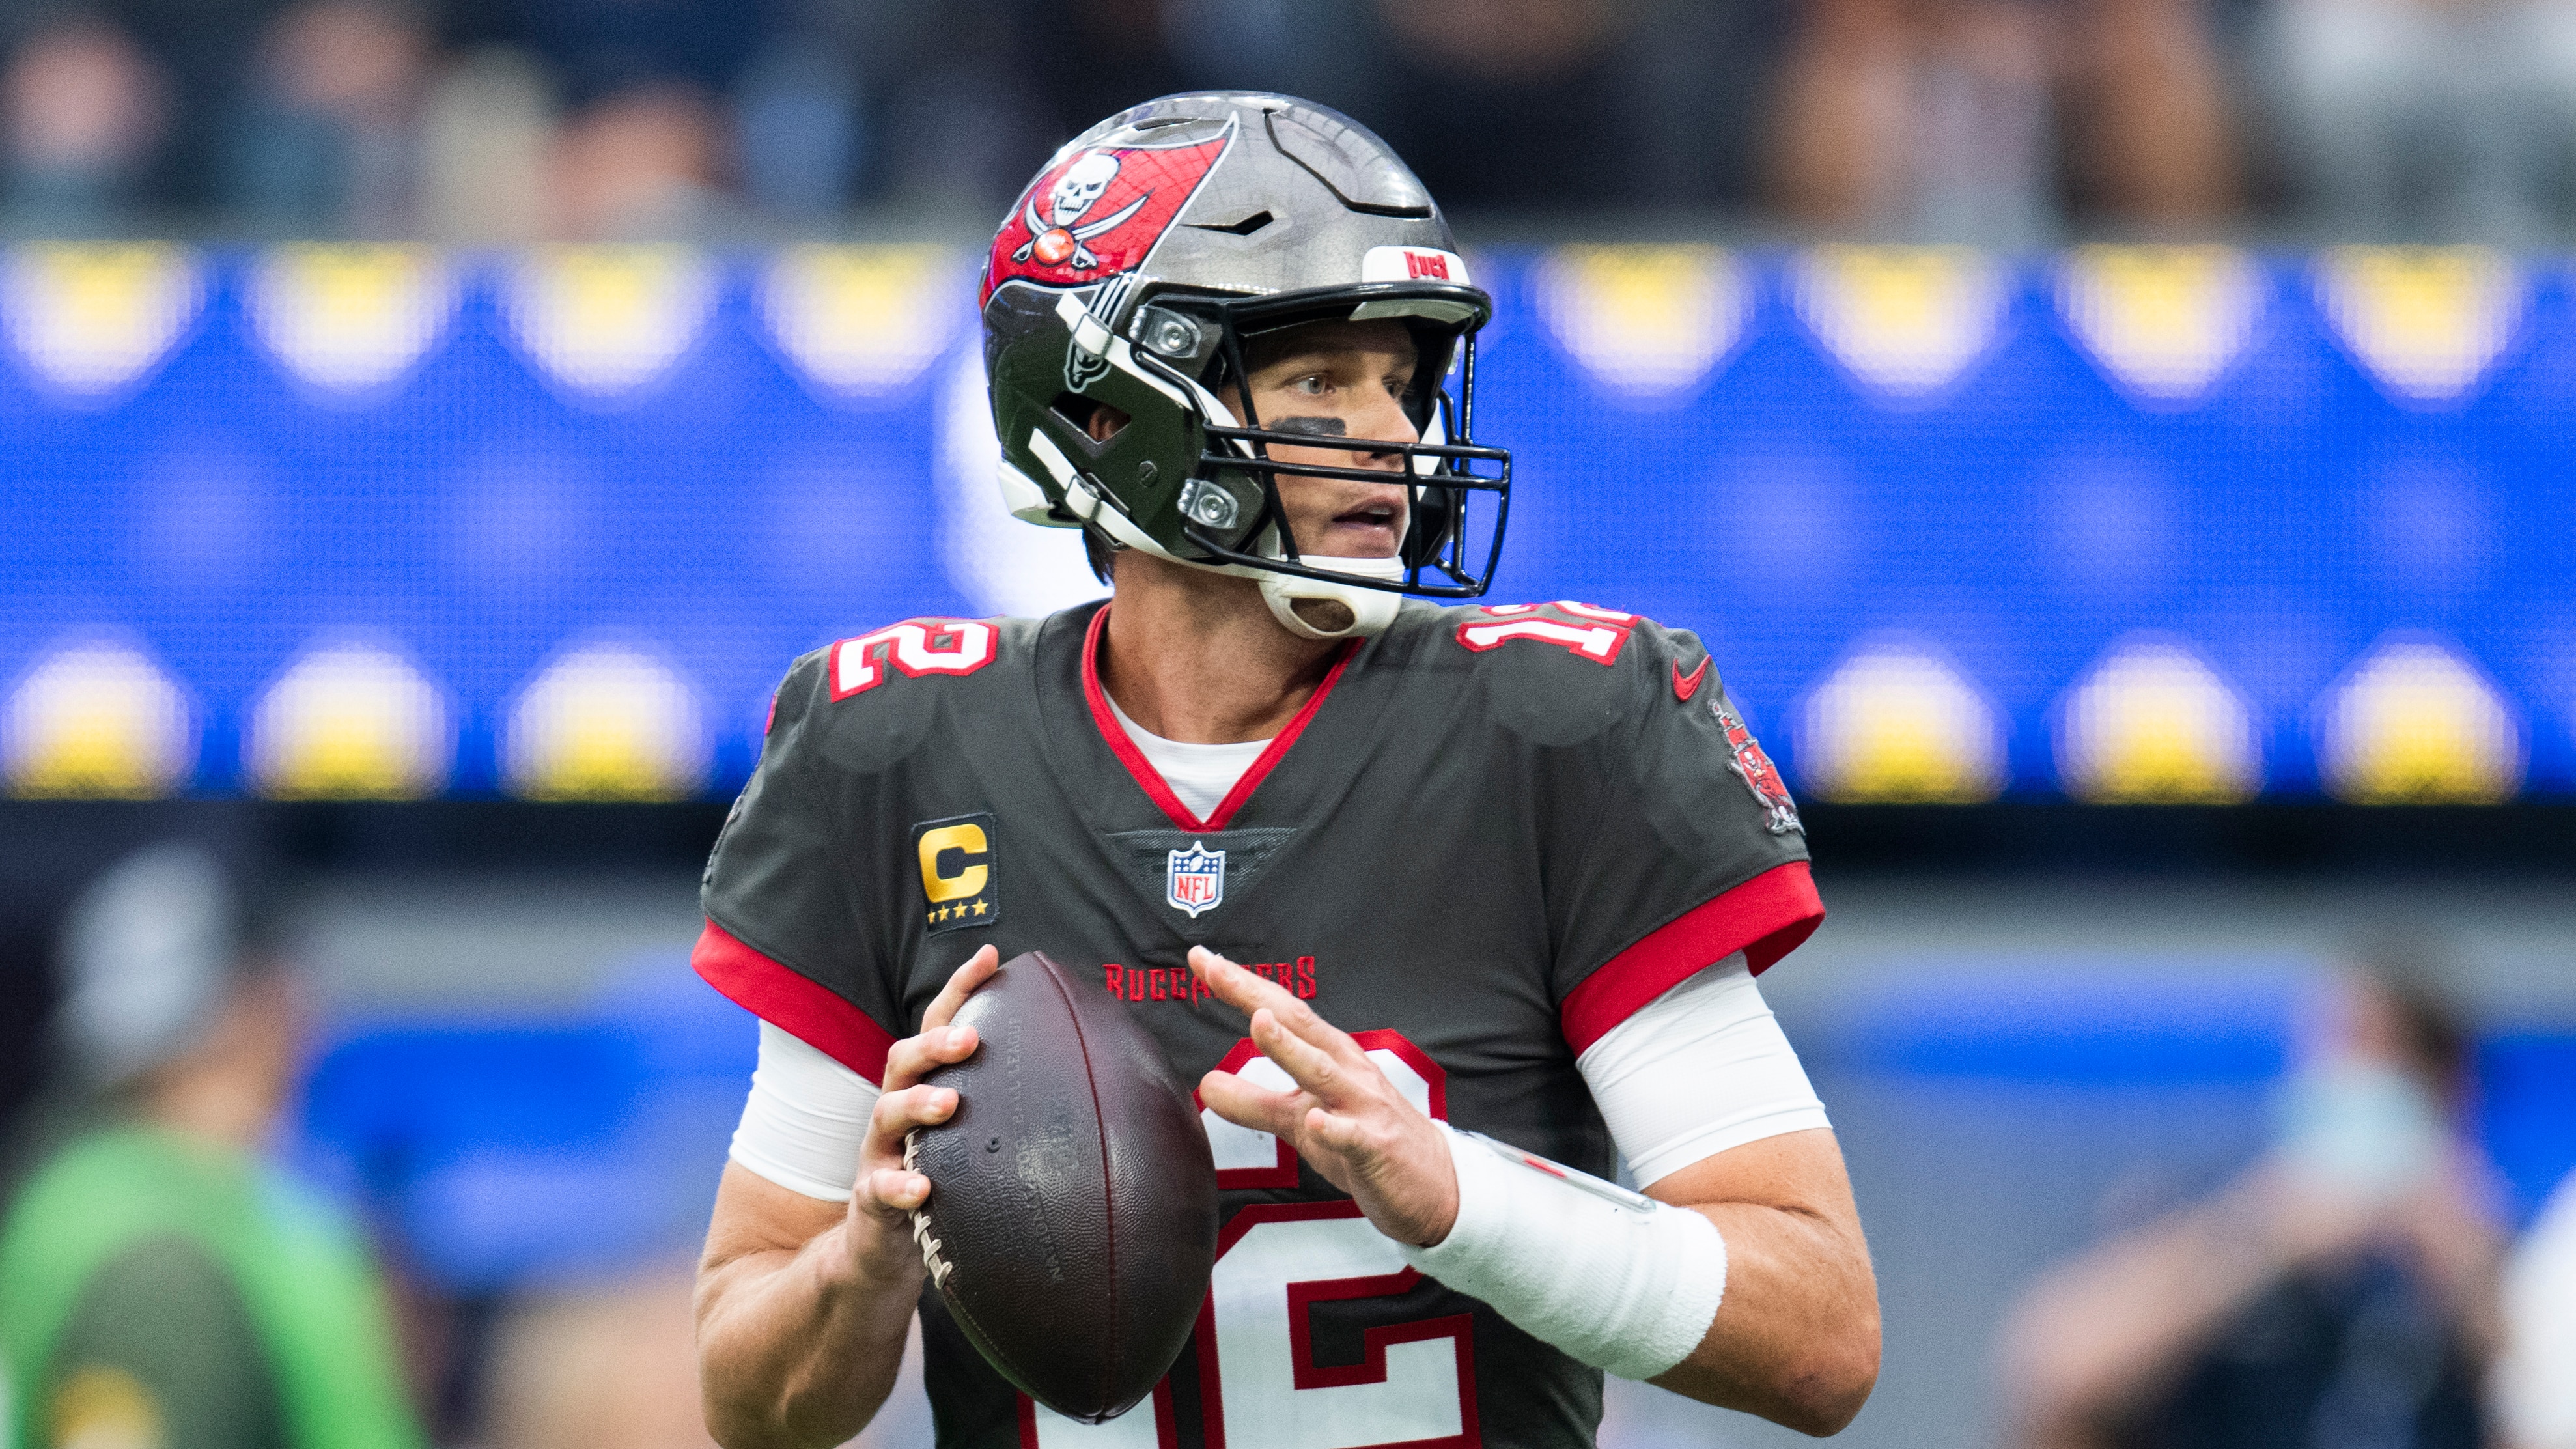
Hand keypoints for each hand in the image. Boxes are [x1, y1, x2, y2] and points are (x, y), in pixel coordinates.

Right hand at [845, 946, 998, 1281]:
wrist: (882, 1249)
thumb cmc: (943, 1180)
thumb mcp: (972, 1137)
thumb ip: (1009, 1104)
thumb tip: (1093, 1076)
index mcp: (924, 1086)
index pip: (938, 1025)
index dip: (960, 989)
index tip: (991, 957)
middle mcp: (896, 1110)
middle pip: (904, 1059)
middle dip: (935, 1043)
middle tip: (970, 1037)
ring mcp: (881, 1152)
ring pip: (887, 1114)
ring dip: (918, 1104)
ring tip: (950, 1103)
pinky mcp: (872, 1199)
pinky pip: (881, 1188)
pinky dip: (900, 1185)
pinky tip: (923, 1188)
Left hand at [1190, 946, 1458, 1246]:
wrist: (1433, 1184)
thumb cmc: (1365, 1140)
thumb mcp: (1301, 1120)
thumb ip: (1254, 1103)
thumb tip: (1206, 1084)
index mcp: (1330, 1056)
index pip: (1281, 1012)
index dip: (1241, 985)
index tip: (1201, 959)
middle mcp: (1347, 1071)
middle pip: (1299, 1026)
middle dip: (1256, 996)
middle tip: (1215, 969)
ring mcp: (1363, 1107)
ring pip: (1322, 1073)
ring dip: (1290, 1047)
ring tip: (1259, 1023)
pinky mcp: (1376, 1148)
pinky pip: (1352, 1136)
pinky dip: (1332, 1127)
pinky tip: (1313, 1119)